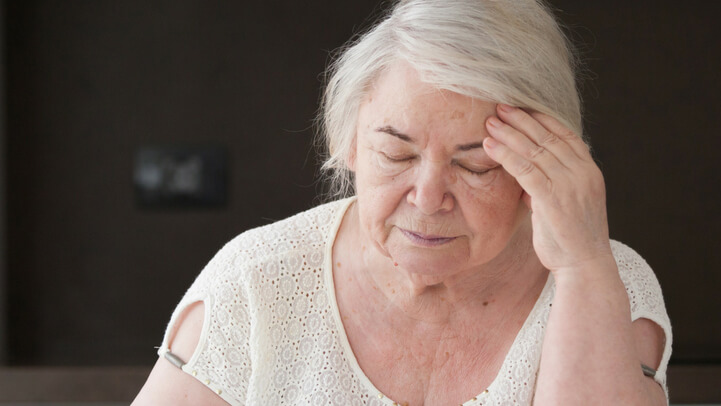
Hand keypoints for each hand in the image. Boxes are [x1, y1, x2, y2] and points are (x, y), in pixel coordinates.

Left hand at [483, 104, 613, 275]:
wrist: (584, 266)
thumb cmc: (570, 239)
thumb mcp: (563, 205)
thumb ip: (548, 187)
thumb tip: (527, 179)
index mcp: (589, 171)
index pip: (565, 135)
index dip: (541, 119)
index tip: (521, 108)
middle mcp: (582, 173)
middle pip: (547, 137)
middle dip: (521, 120)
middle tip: (499, 107)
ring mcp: (570, 184)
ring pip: (534, 150)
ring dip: (508, 133)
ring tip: (489, 122)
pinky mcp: (554, 198)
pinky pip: (525, 169)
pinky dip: (505, 155)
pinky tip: (489, 146)